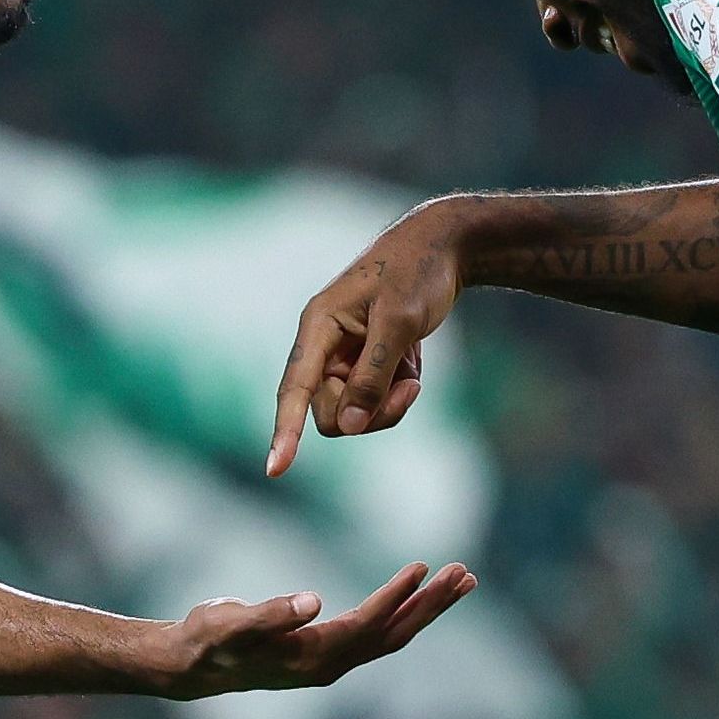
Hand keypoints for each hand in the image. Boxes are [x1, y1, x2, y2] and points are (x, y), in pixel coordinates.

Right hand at [159, 561, 478, 697]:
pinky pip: (379, 633)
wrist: (195, 665)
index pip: (367, 623)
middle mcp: (331, 664)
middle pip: (394, 634)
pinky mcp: (329, 653)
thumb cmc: (209, 639)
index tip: (423, 565)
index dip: (395, 596)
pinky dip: (404, 611)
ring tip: (461, 580)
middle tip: (466, 574)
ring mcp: (332, 662)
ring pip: (392, 634)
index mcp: (314, 656)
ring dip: (427, 608)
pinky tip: (418, 595)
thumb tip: (312, 601)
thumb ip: (270, 613)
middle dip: (431, 604)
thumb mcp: (231, 623)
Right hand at [266, 202, 470, 473]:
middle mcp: (323, 346)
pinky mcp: (363, 364)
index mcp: (318, 327)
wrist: (443, 248)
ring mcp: (343, 357)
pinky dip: (397, 389)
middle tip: (410, 389)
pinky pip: (374, 401)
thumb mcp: (400, 322)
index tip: (275, 470)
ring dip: (388, 402)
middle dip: (371, 411)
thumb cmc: (417, 273)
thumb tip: (352, 424)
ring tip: (413, 372)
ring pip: (354, 412)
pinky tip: (413, 361)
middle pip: (330, 412)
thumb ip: (373, 374)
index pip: (294, 389)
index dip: (284, 431)